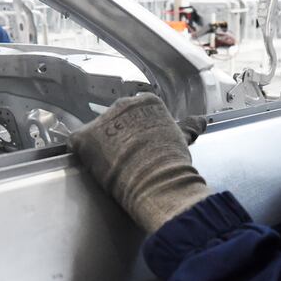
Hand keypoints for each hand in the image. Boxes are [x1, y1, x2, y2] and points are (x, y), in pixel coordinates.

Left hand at [69, 93, 210, 232]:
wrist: (156, 180)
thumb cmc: (172, 162)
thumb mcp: (182, 139)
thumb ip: (187, 127)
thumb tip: (202, 121)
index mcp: (146, 101)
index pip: (136, 116)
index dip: (138, 137)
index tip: (143, 150)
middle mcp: (122, 104)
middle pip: (114, 123)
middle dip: (118, 140)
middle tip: (128, 161)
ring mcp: (102, 119)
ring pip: (97, 135)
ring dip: (102, 150)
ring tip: (115, 169)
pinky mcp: (84, 136)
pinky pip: (78, 146)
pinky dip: (85, 158)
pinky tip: (97, 169)